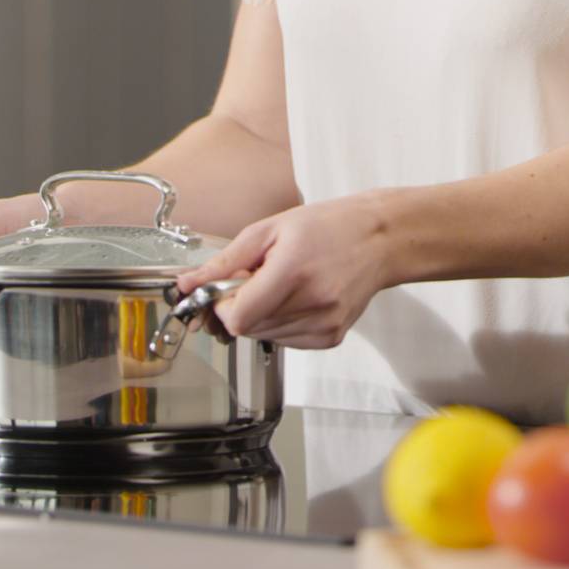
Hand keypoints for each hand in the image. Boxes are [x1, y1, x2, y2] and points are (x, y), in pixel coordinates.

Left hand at [175, 192, 393, 349]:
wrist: (380, 239)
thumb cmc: (328, 227)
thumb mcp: (270, 229)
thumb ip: (226, 261)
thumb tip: (188, 284)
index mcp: (293, 272)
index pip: (237, 318)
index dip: (221, 307)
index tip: (226, 289)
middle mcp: (313, 304)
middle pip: (248, 329)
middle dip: (239, 308)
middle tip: (255, 281)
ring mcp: (325, 325)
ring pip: (265, 337)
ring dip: (261, 316)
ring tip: (282, 285)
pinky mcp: (332, 337)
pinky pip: (287, 341)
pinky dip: (281, 324)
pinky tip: (297, 298)